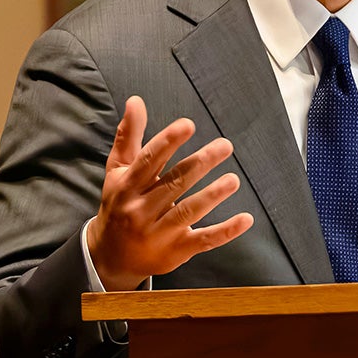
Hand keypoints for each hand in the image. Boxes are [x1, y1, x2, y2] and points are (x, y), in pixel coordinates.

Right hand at [87, 95, 253, 290]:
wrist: (110, 256)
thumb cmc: (119, 203)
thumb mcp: (118, 171)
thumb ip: (129, 136)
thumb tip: (136, 101)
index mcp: (128, 185)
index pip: (149, 160)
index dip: (169, 141)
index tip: (188, 125)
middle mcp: (140, 209)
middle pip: (174, 183)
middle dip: (201, 163)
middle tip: (225, 145)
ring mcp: (158, 233)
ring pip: (188, 212)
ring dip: (213, 195)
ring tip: (233, 180)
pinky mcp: (176, 251)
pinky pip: (204, 240)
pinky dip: (226, 231)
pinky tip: (247, 219)